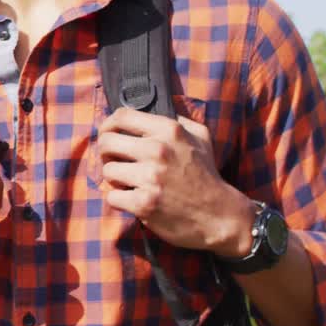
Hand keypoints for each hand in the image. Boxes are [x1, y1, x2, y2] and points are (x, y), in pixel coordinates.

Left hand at [98, 108, 254, 257]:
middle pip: (106, 142)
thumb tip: (152, 109)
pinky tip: (134, 200)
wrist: (220, 215)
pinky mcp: (143, 203)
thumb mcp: (200, 138)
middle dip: (106, 153)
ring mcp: (150, 177)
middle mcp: (158, 150)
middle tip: (115, 161)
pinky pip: (111, 196)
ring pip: (107, 170)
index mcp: (170, 130)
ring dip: (115, 179)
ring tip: (130, 183)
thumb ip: (178, 119)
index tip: (109, 134)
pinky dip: (119, 200)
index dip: (108, 125)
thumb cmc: (206, 175)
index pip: (121, 116)